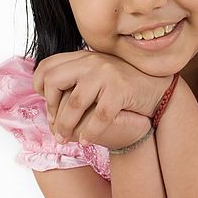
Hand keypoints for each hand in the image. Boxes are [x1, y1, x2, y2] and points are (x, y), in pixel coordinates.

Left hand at [33, 49, 173, 144]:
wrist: (158, 88)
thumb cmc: (123, 85)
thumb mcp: (98, 73)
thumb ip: (76, 76)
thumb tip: (45, 93)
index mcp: (83, 56)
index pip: (47, 65)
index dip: (39, 85)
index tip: (46, 103)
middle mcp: (92, 61)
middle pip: (54, 81)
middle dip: (50, 107)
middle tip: (54, 125)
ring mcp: (107, 74)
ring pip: (74, 104)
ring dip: (66, 127)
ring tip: (65, 140)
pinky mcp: (120, 90)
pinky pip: (99, 116)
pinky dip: (90, 132)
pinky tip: (86, 141)